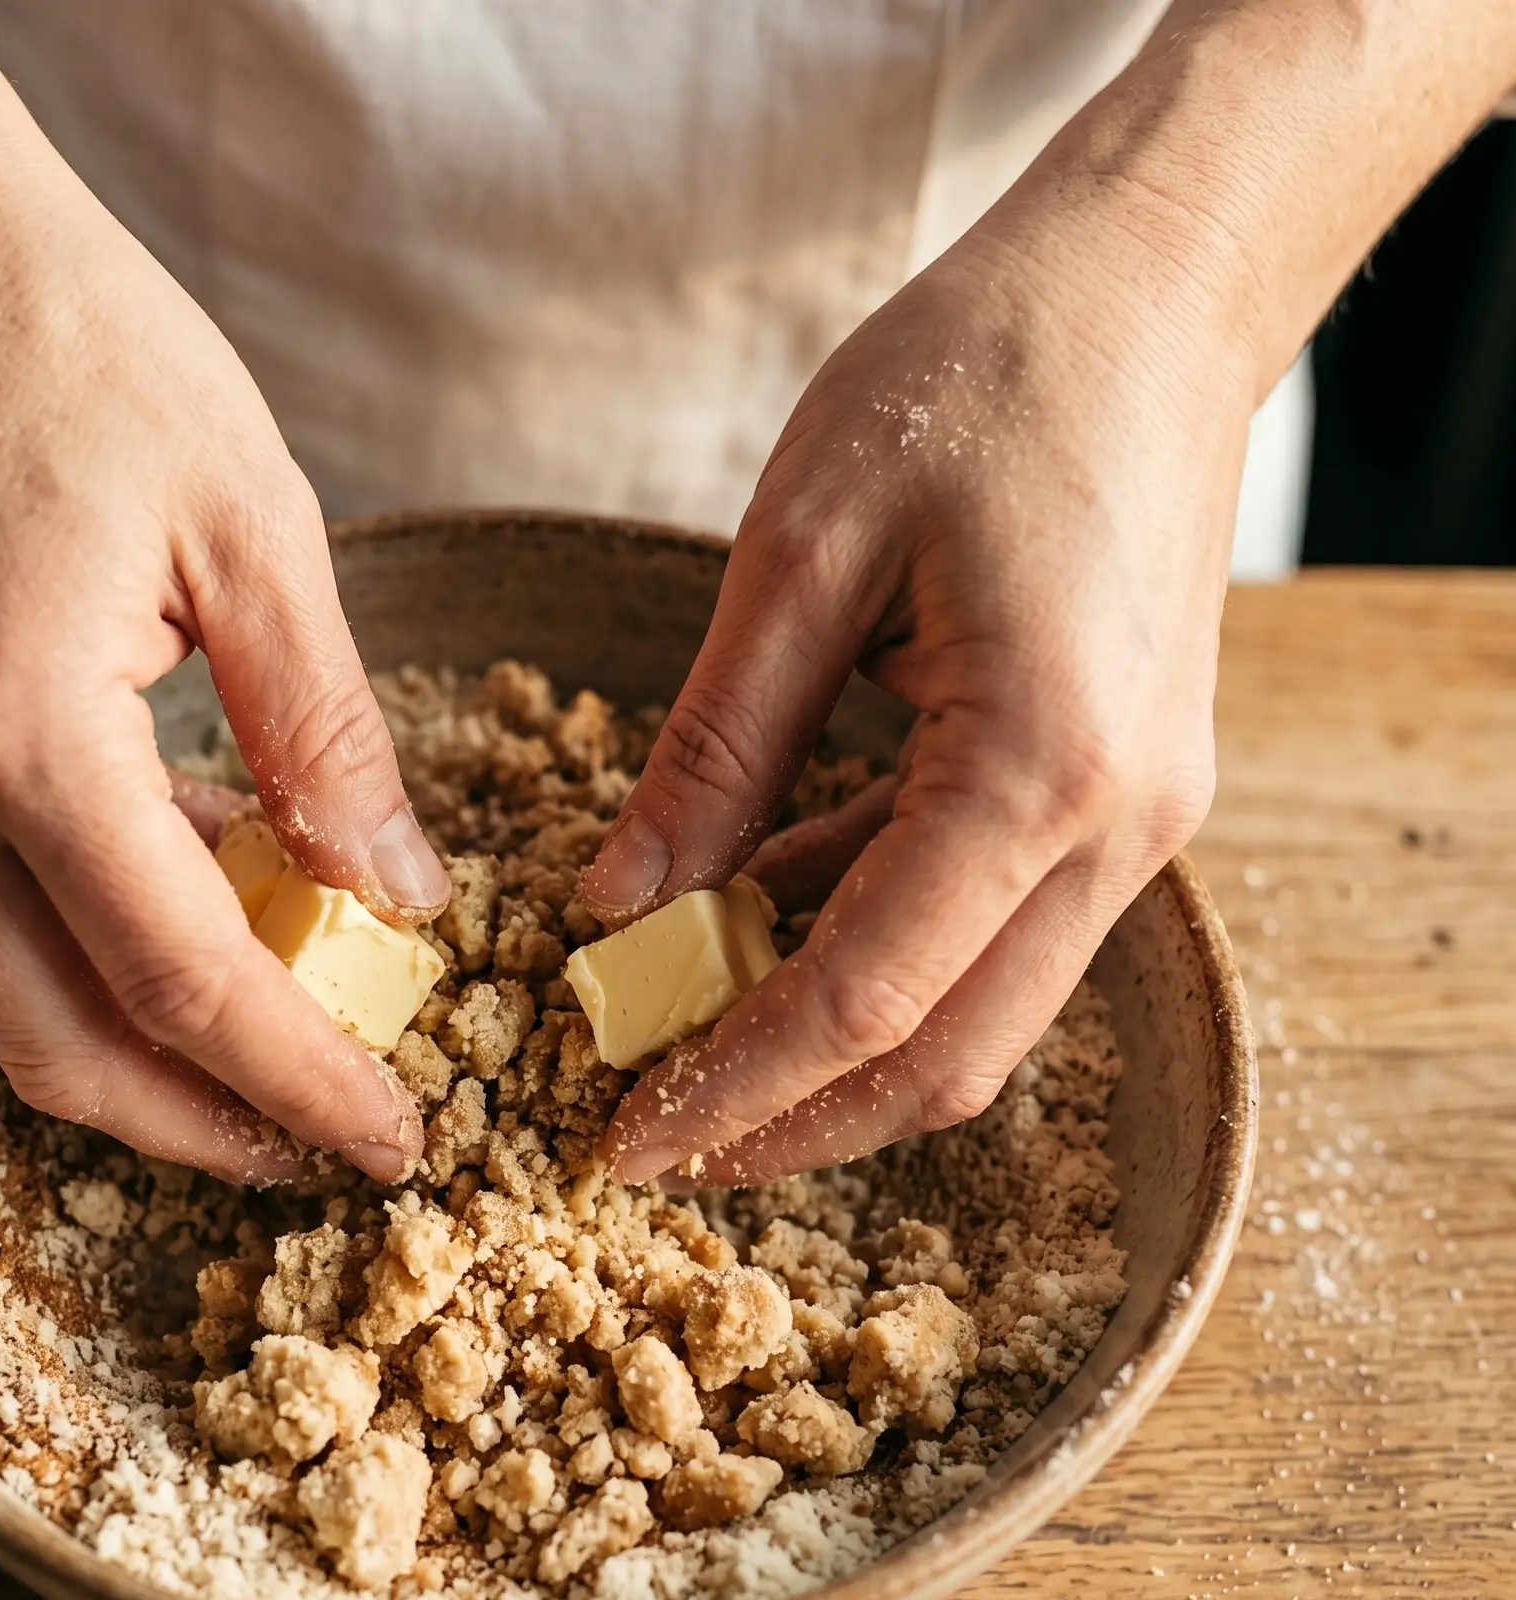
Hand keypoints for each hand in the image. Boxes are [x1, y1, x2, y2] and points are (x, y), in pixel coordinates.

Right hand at [0, 120, 447, 1182]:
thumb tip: (399, 898)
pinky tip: (206, 942)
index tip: (395, 1138)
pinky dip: (97, 962)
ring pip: (12, 1006)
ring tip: (283, 1072)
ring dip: (149, 1065)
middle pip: (65, 1049)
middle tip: (331, 1147)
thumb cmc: (74, 347)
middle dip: (208, 1130)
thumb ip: (328, 735)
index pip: (182, 982)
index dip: (300, 1083)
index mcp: (19, 731)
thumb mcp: (255, 527)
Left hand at [581, 213, 1243, 1184]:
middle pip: (943, 1055)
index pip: (866, 1002)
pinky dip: (873, 952)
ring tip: (683, 1040)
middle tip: (655, 1136)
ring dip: (831, 1050)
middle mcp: (1116, 827)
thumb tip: (617, 905)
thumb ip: (711, 749)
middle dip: (790, 1120)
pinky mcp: (1115, 796)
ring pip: (975, 1015)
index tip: (623, 1139)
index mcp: (1041, 768)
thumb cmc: (976, 380)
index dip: (735, 1087)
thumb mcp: (802, 554)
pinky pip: (986, 927)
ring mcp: (1134, 821)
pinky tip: (758, 923)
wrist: (1150, 293)